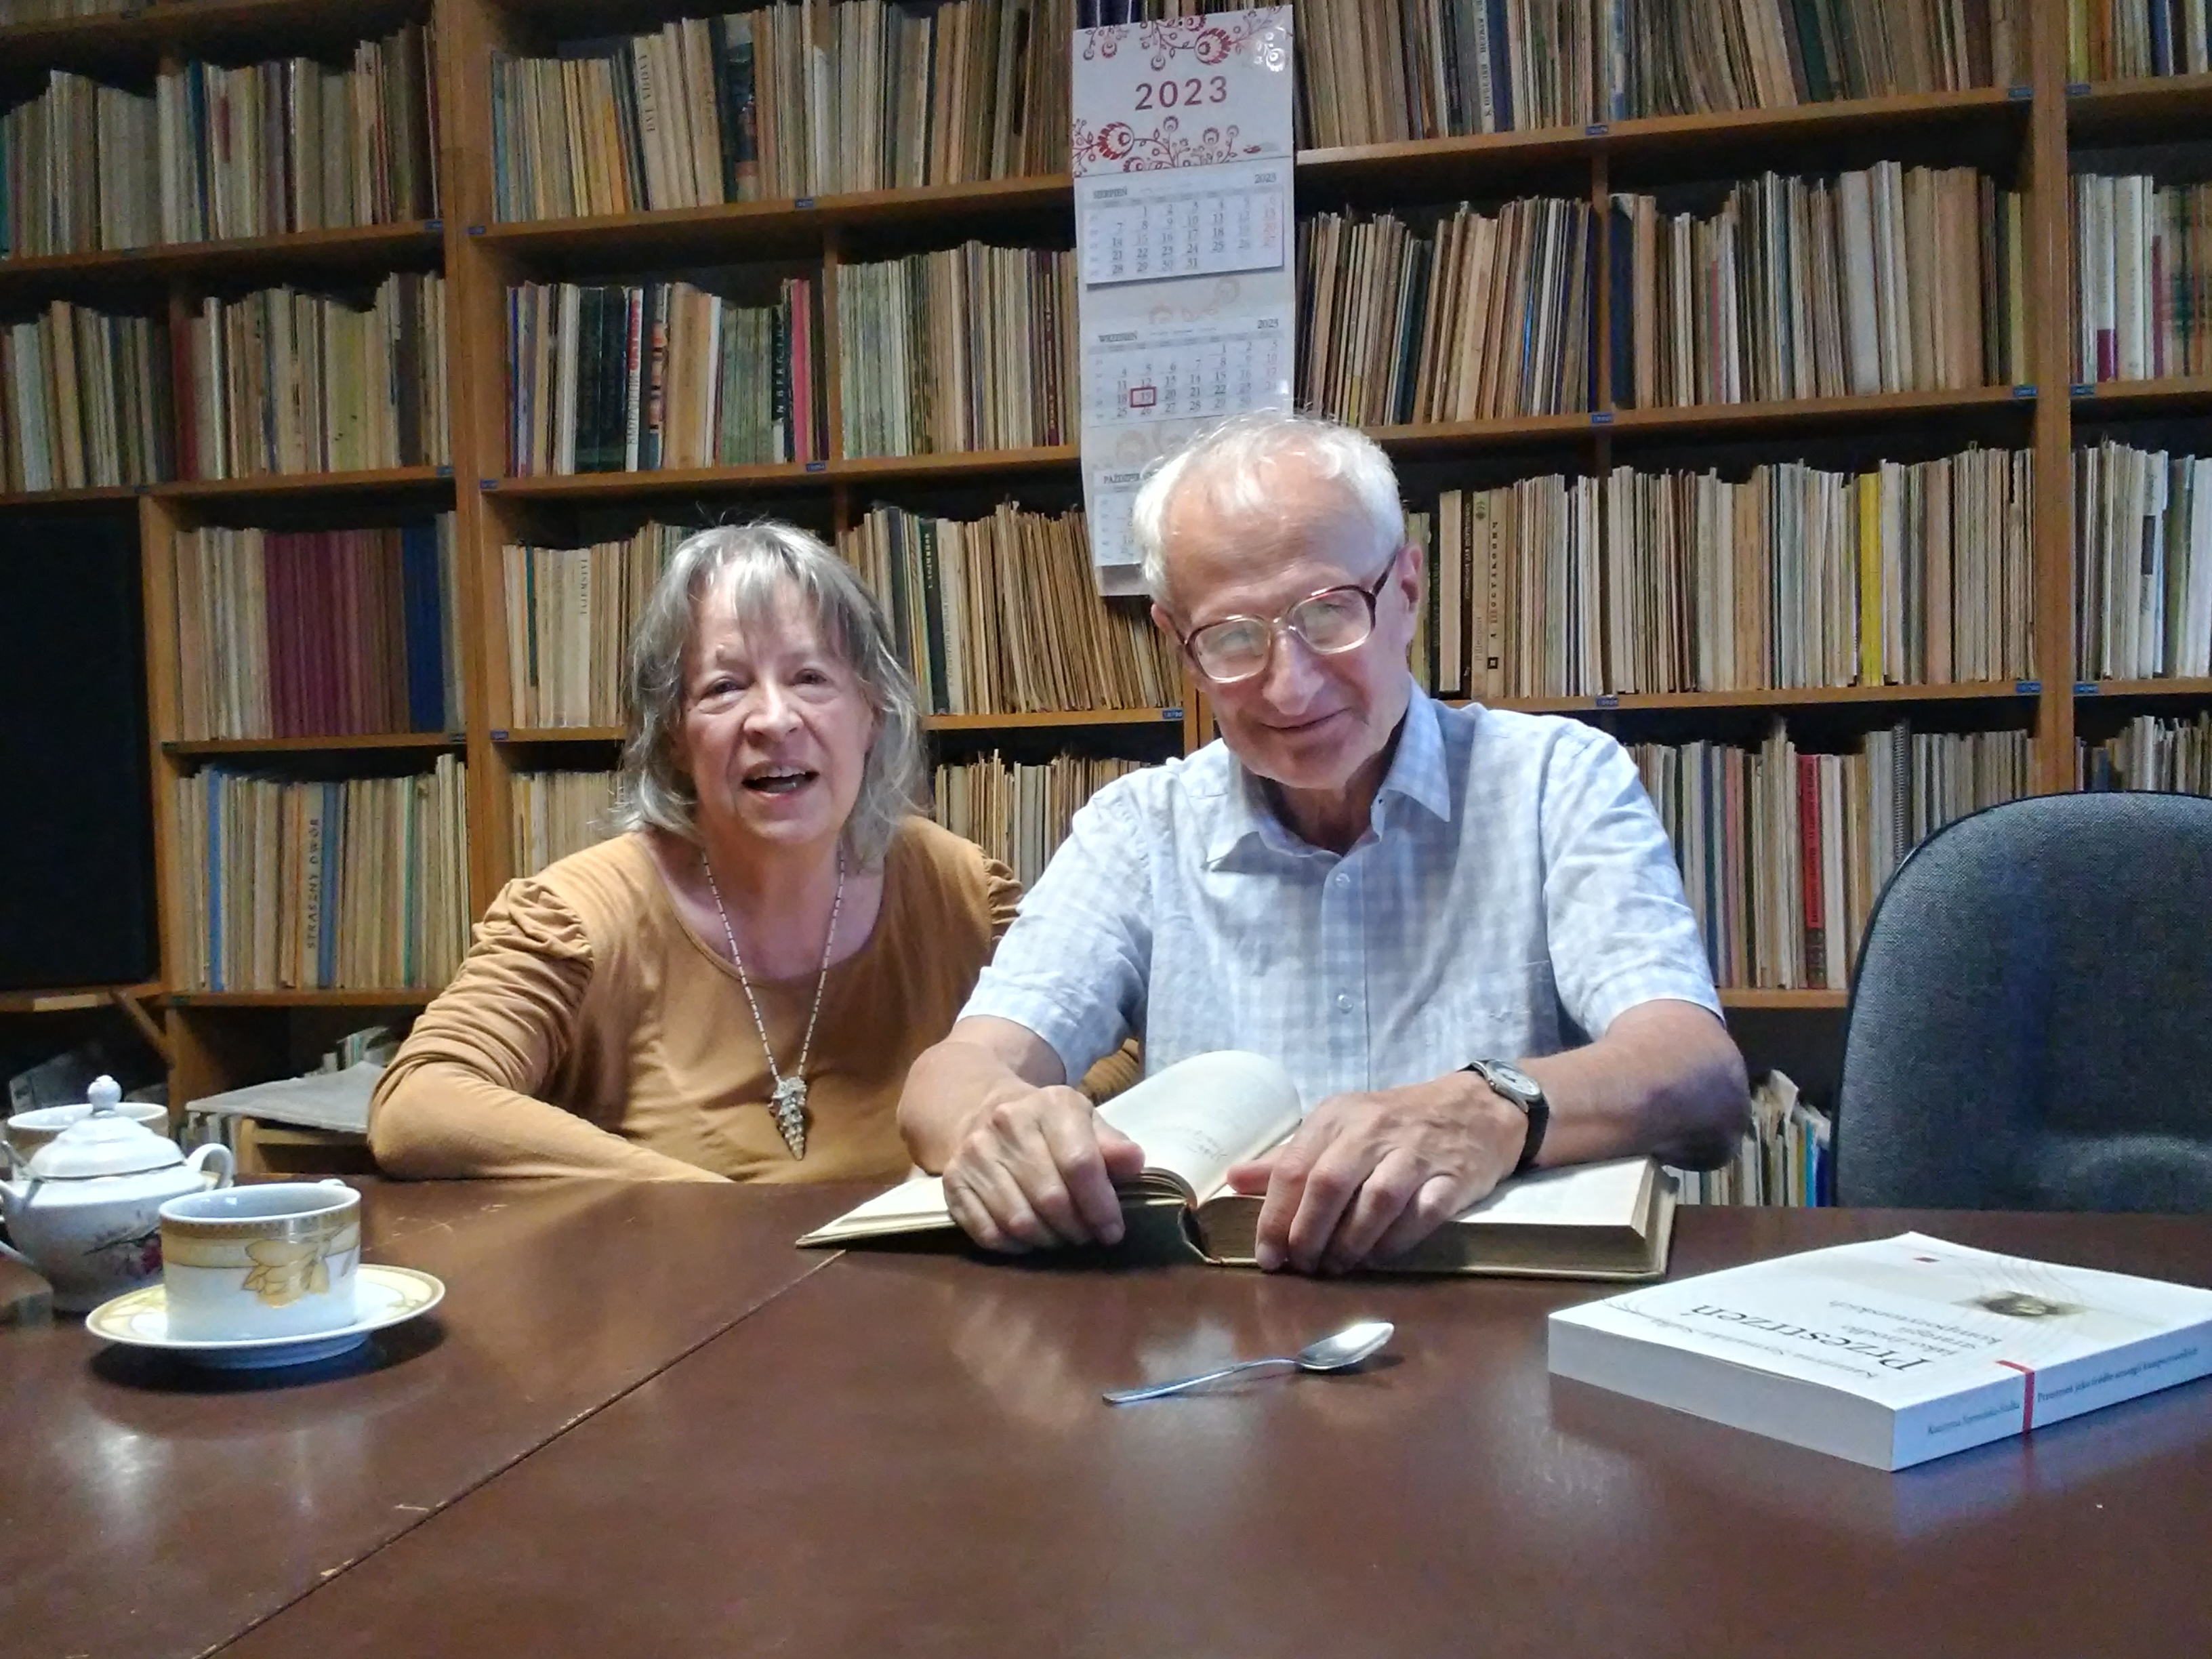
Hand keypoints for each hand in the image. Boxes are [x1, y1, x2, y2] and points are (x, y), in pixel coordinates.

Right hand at [941, 1083, 1146, 1252]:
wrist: (984, 1110)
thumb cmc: (1050, 1126)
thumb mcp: (1086, 1123)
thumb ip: (1112, 1145)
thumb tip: (1133, 1163)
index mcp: (1051, 1104)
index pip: (1080, 1164)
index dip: (1101, 1206)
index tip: (1112, 1231)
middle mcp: (1008, 1123)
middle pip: (1050, 1198)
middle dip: (1076, 1228)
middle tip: (1086, 1236)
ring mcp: (975, 1153)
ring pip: (1018, 1221)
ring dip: (1047, 1241)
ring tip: (1061, 1237)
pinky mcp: (953, 1180)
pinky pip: (988, 1233)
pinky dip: (1015, 1247)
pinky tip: (1030, 1239)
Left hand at [1225, 1075, 1525, 1273]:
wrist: (1475, 1108)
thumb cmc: (1395, 1125)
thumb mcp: (1338, 1128)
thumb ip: (1288, 1158)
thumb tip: (1233, 1179)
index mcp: (1337, 1117)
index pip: (1293, 1168)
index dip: (1275, 1218)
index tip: (1269, 1256)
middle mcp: (1373, 1130)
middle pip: (1328, 1185)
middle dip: (1309, 1234)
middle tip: (1304, 1265)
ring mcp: (1416, 1153)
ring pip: (1374, 1201)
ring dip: (1350, 1243)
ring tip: (1338, 1266)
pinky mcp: (1453, 1178)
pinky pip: (1421, 1215)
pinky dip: (1395, 1242)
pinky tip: (1379, 1256)